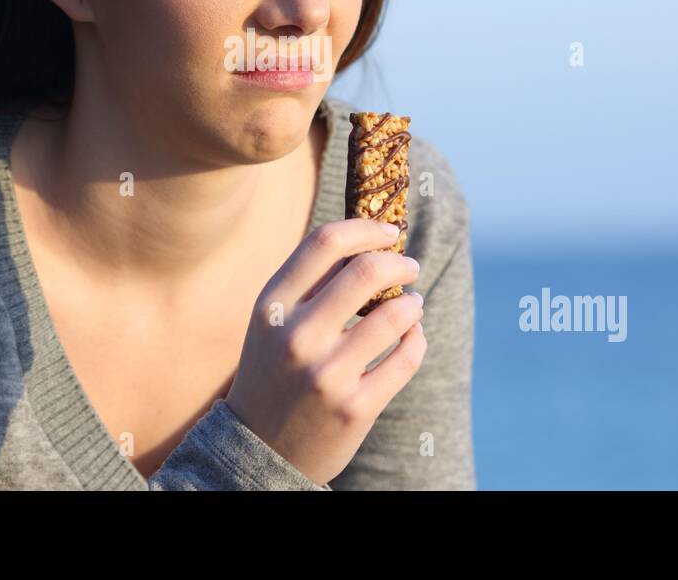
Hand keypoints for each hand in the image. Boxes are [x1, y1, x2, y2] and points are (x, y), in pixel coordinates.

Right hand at [224, 217, 425, 485]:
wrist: (259, 448)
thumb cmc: (274, 370)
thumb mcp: (273, 322)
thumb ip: (308, 282)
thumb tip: (368, 243)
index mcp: (272, 306)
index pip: (325, 243)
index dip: (366, 229)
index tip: (390, 232)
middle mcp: (297, 337)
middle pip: (366, 271)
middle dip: (400, 262)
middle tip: (409, 266)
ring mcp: (326, 374)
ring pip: (395, 315)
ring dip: (412, 303)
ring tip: (412, 305)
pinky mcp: (355, 408)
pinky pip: (407, 357)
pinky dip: (418, 338)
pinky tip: (412, 336)